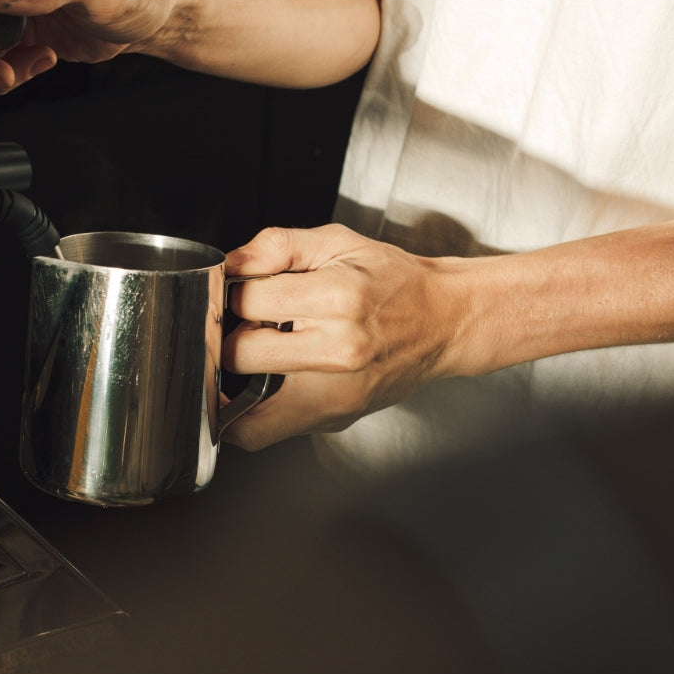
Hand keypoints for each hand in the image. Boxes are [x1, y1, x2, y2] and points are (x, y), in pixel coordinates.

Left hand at [222, 224, 472, 449]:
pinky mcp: (334, 419)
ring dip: (232, 381)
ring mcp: (337, 395)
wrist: (444, 320)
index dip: (233, 292)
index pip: (248, 301)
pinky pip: (265, 432)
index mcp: (338, 299)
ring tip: (250, 354)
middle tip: (243, 323)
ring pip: (245, 411)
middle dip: (229, 335)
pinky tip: (258, 383)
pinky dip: (248, 411)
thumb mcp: (338, 241)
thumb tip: (232, 264)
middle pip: (240, 356)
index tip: (240, 290)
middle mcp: (338, 352)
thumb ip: (278, 244)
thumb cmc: (393, 280)